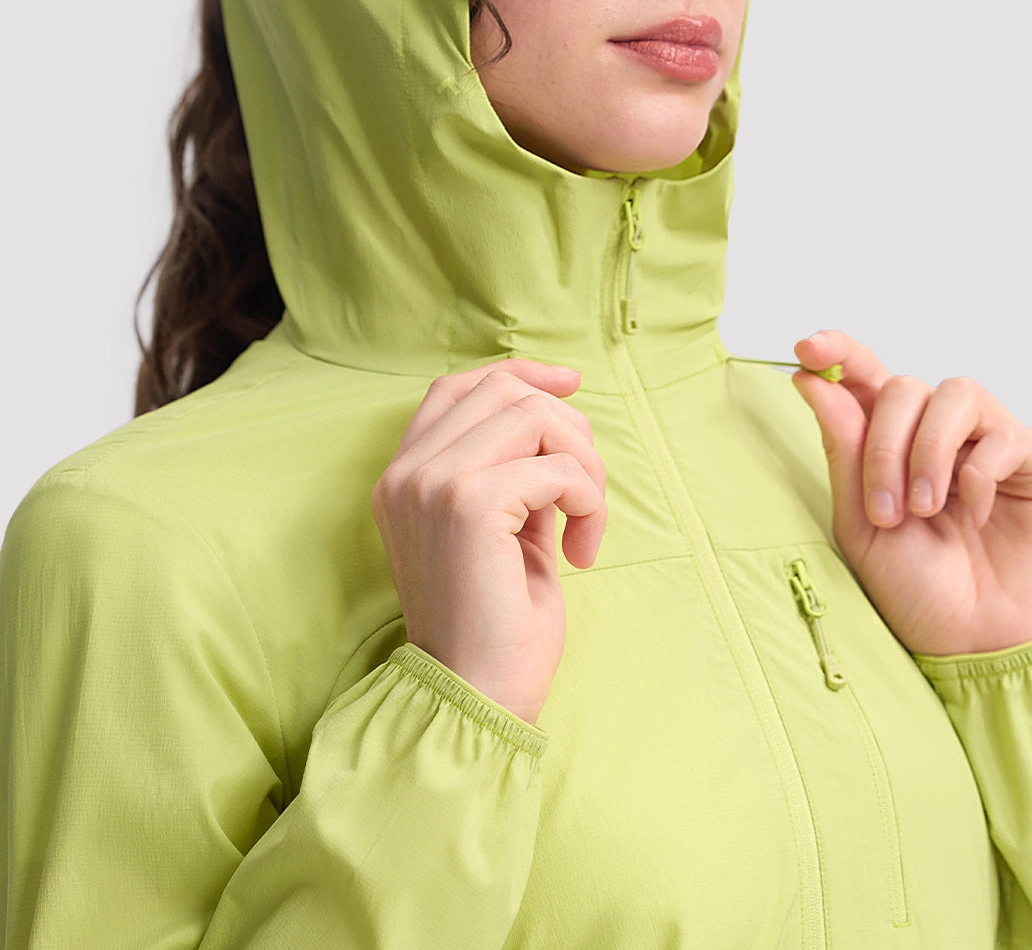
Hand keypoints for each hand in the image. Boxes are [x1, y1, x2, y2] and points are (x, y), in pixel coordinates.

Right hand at [372, 359, 606, 724]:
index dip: (518, 374)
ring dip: (584, 466)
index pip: (456, 388)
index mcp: (404, 477)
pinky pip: (557, 468)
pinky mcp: (469, 504)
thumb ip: (514, 473)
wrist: (474, 698)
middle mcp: (408, 472)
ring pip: (535, 417)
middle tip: (587, 493)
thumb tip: (561, 417)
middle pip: (505, 392)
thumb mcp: (501, 532)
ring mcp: (433, 483)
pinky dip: (587, 502)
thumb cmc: (495, 626)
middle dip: (568, 429)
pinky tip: (580, 554)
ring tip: (585, 524)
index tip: (570, 386)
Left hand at [792, 331, 1031, 655]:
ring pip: (949, 394)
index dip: (837, 351)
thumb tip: (811, 382)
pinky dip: (976, 475)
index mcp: (885, 445)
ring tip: (925, 509)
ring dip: (927, 452)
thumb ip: (843, 452)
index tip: (808, 348)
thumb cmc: (919, 591)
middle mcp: (933, 433)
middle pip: (901, 386)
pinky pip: (998, 434)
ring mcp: (983, 440)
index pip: (861, 376)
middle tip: (887, 508)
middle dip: (884, 444)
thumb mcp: (862, 526)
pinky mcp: (1031, 455)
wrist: (978, 642)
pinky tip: (973, 517)